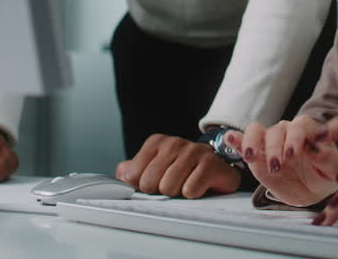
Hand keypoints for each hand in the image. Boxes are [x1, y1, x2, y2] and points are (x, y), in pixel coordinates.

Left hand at [116, 133, 240, 197]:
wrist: (218, 167)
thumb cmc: (182, 169)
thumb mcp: (154, 168)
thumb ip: (133, 171)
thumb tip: (120, 175)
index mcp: (156, 142)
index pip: (133, 176)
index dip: (143, 185)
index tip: (156, 181)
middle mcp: (173, 143)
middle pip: (149, 183)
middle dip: (160, 190)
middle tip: (173, 184)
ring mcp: (192, 151)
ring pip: (169, 187)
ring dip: (177, 193)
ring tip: (187, 183)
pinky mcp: (210, 163)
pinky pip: (190, 190)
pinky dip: (194, 193)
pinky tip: (200, 184)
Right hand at [235, 117, 337, 206]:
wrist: (311, 190)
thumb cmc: (325, 175)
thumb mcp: (334, 171)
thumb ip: (327, 159)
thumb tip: (315, 148)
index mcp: (308, 131)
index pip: (300, 126)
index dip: (295, 138)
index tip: (293, 154)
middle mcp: (287, 131)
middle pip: (277, 130)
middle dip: (275, 147)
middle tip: (276, 166)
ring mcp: (269, 142)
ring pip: (256, 130)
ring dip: (252, 141)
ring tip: (250, 155)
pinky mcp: (255, 154)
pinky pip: (243, 141)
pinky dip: (235, 139)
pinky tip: (230, 139)